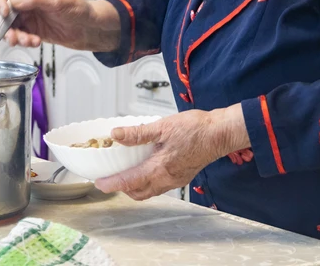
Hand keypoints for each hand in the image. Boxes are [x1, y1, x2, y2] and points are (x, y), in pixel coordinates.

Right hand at [0, 0, 94, 48]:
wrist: (89, 28)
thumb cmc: (78, 8)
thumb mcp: (58, 1)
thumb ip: (35, 0)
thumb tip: (14, 1)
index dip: (1, 1)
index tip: (6, 13)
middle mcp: (27, 1)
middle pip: (4, 12)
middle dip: (5, 26)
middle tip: (13, 37)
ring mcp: (29, 17)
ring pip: (10, 27)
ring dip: (15, 36)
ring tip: (29, 41)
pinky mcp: (32, 30)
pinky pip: (20, 36)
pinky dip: (24, 41)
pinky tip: (35, 42)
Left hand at [95, 105, 249, 200]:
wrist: (220, 133)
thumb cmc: (196, 129)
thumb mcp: (163, 127)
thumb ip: (138, 134)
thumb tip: (117, 135)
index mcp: (160, 168)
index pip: (130, 181)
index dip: (112, 183)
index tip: (99, 183)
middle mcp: (167, 179)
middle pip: (139, 192)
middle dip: (122, 188)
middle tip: (110, 179)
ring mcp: (176, 180)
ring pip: (150, 191)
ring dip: (135, 187)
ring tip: (125, 173)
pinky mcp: (182, 176)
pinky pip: (160, 186)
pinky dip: (148, 182)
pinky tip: (146, 168)